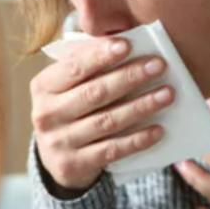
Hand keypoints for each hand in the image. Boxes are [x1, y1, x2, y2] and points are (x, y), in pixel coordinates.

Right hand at [30, 37, 174, 197]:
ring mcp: (58, 142)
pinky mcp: (73, 165)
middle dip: (130, 77)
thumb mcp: (67, 86)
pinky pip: (112, 150)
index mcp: (42, 87)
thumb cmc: (69, 109)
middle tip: (159, 65)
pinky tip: (158, 129)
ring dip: (141, 106)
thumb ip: (86, 65)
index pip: (73, 68)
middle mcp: (46, 114)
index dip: (100, 55)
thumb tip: (121, 43)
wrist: (55, 157)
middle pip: (94, 93)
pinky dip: (137, 139)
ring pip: (107, 121)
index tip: (128, 45)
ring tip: (167, 94)